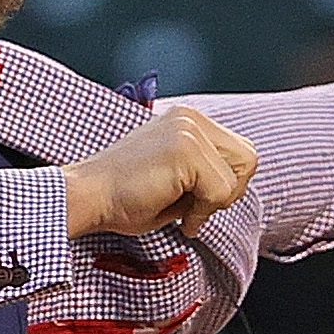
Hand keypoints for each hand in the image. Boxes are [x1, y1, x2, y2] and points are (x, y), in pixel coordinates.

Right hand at [63, 107, 257, 238]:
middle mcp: (190, 118)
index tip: (195, 203)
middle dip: (228, 192)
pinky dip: (202, 212)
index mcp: (187, 121)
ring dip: (213, 204)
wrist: (86, 197)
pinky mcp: (184, 149)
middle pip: (248, 159)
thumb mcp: (174, 177)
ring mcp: (187, 130)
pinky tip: (176, 215)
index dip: (226, 186)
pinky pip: (219, 190)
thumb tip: (234, 187)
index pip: (240, 153)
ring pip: (237, 177)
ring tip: (182, 211)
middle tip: (194, 209)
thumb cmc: (122, 197)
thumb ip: (205, 173)